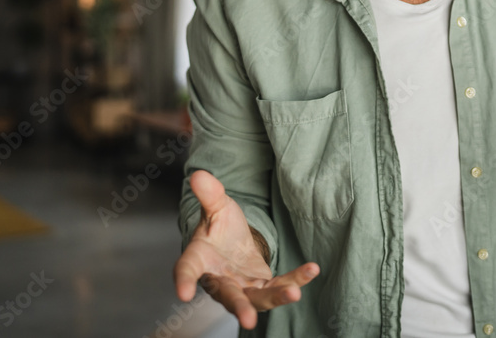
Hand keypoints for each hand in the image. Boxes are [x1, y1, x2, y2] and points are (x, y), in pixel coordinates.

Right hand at [173, 170, 319, 328]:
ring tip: (293, 294)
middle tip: (248, 319)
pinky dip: (296, 280)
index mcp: (199, 260)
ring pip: (258, 298)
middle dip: (239, 307)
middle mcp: (219, 280)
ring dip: (275, 297)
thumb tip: (199, 175)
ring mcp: (242, 287)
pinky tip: (311, 270)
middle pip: (227, 296)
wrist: (233, 243)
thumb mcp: (216, 208)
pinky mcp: (263, 286)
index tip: (183, 294)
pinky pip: (280, 285)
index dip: (183, 281)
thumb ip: (209, 195)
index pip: (187, 270)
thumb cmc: (219, 229)